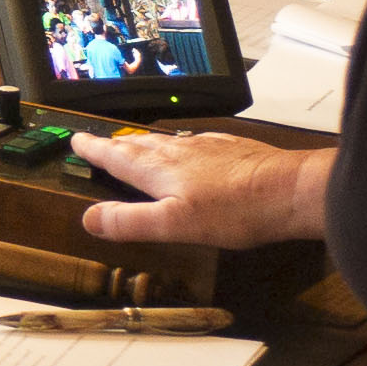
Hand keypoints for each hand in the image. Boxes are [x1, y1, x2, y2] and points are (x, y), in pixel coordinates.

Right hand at [68, 129, 332, 254]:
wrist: (290, 190)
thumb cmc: (233, 210)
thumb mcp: (174, 224)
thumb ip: (130, 221)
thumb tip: (88, 218)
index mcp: (159, 170)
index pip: (117, 156)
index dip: (95, 150)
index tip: (76, 141)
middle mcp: (179, 151)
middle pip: (139, 145)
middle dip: (115, 145)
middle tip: (99, 142)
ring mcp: (207, 147)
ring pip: (166, 143)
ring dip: (145, 144)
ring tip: (136, 146)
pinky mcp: (232, 149)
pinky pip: (195, 143)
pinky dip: (179, 146)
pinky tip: (190, 151)